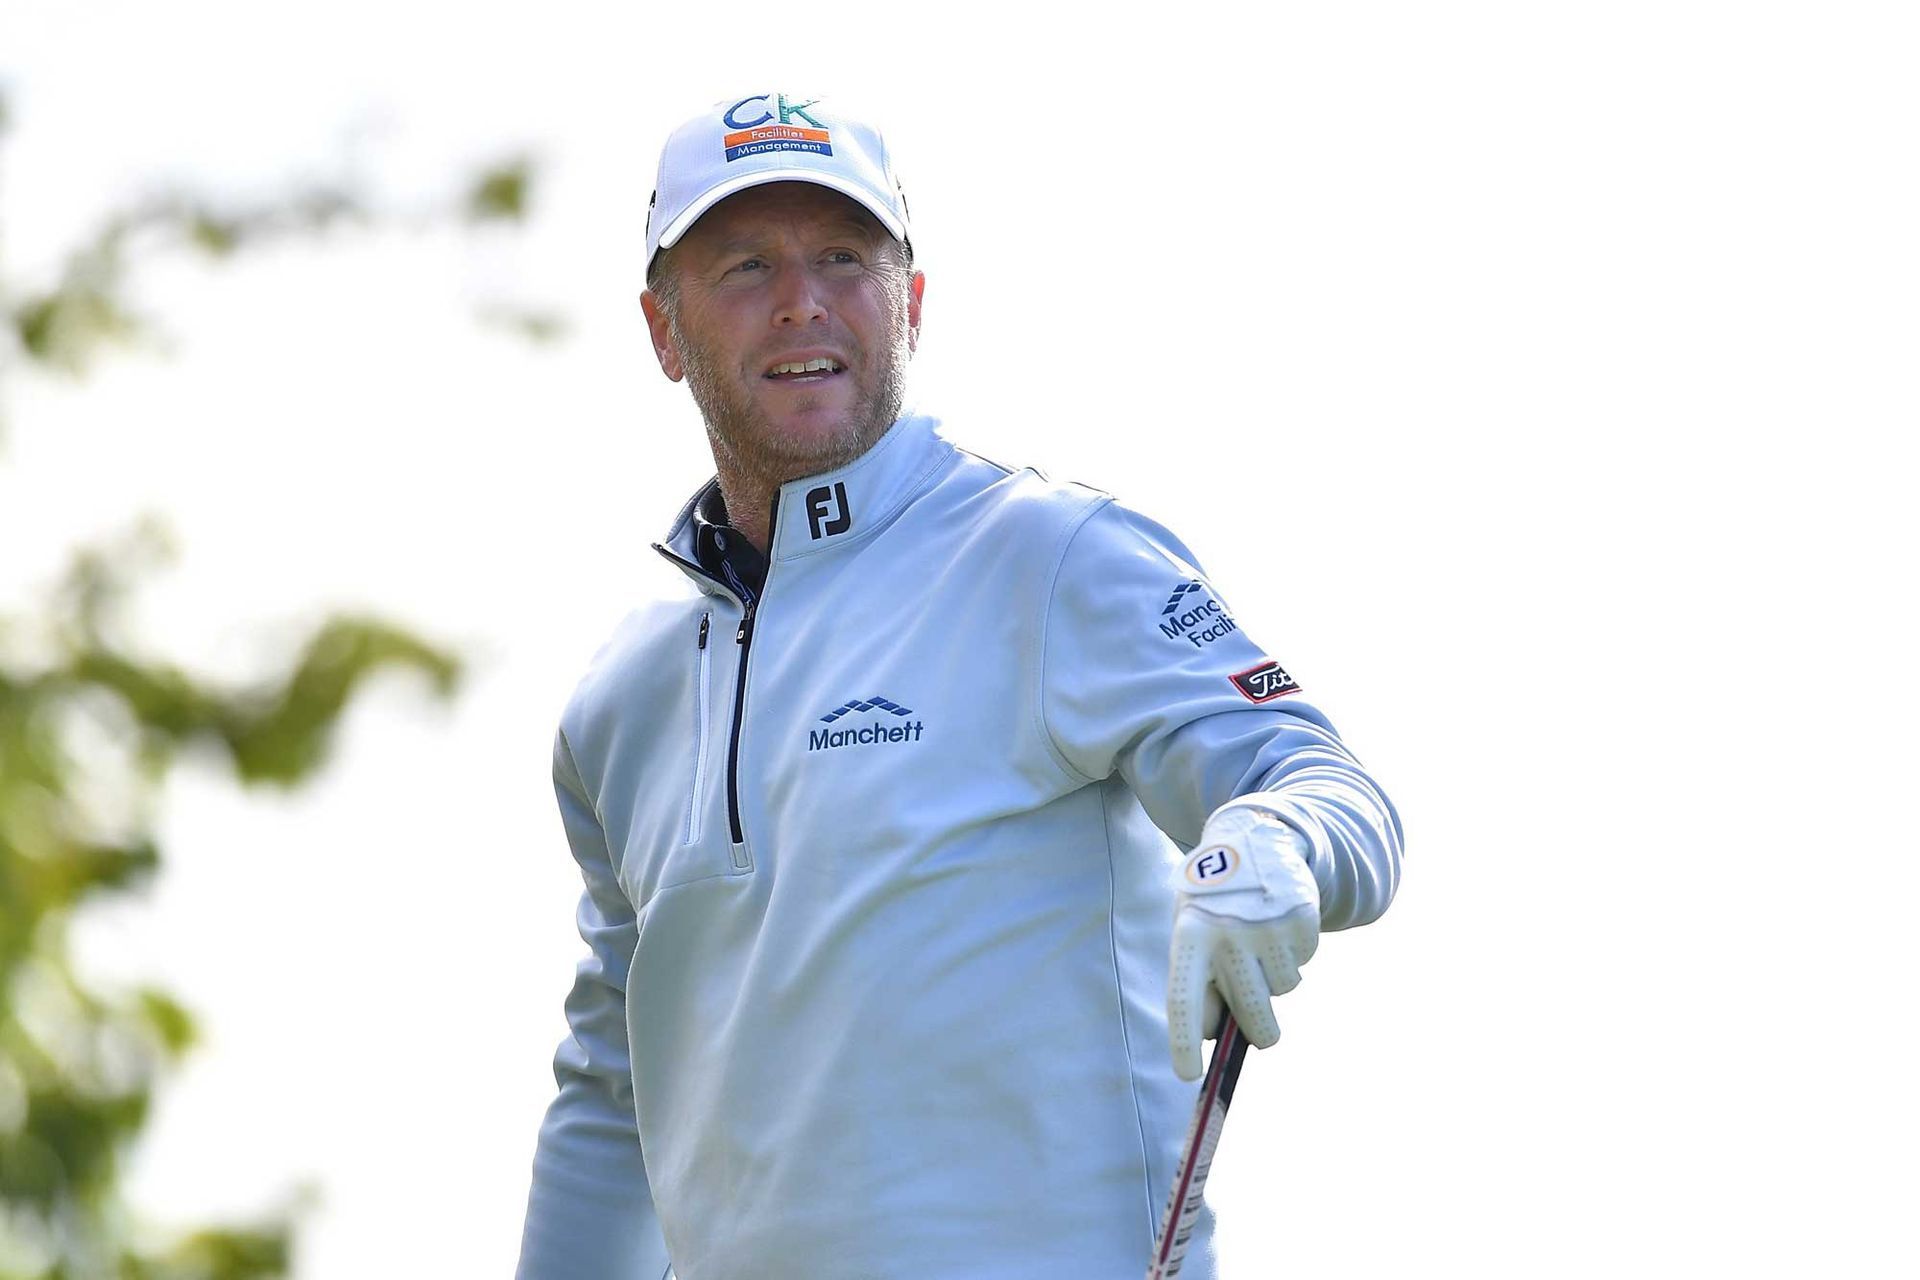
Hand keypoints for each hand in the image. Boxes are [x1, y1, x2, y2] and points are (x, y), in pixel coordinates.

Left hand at [1168, 801, 1320, 1080]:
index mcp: (1189, 935)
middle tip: (1261, 1026)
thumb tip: (1215, 1037)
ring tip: (1260, 940)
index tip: (1188, 1075)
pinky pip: (1304, 962)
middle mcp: (1227, 932)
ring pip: (1283, 989)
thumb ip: (1198, 981)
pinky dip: (1296, 953)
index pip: (1184, 999)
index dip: (1184, 1042)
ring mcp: (1266, 925)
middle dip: (1259, 1029)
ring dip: (1276, 978)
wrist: (1253, 839)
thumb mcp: (1192, 930)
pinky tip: (1279, 924)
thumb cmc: (1214, 902)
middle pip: (1251, 1015)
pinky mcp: (1300, 917)